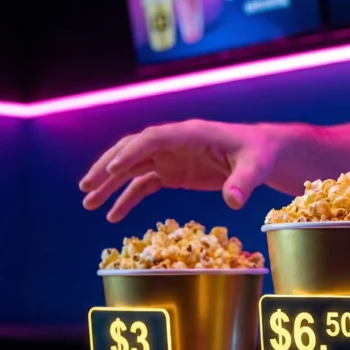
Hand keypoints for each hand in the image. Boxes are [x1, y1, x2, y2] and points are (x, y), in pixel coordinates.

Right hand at [79, 120, 278, 221]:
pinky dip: (127, 198)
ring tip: (88, 202)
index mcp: (191, 134)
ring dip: (109, 184)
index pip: (154, 138)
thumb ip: (243, 183)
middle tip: (86, 187)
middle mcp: (174, 143)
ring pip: (132, 167)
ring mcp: (171, 157)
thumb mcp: (255, 168)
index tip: (113, 169)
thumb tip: (233, 201)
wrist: (262, 154)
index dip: (133, 152)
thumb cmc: (259, 155)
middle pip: (133, 150)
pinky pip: (144, 184)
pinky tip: (113, 215)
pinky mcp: (173, 173)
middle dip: (108, 167)